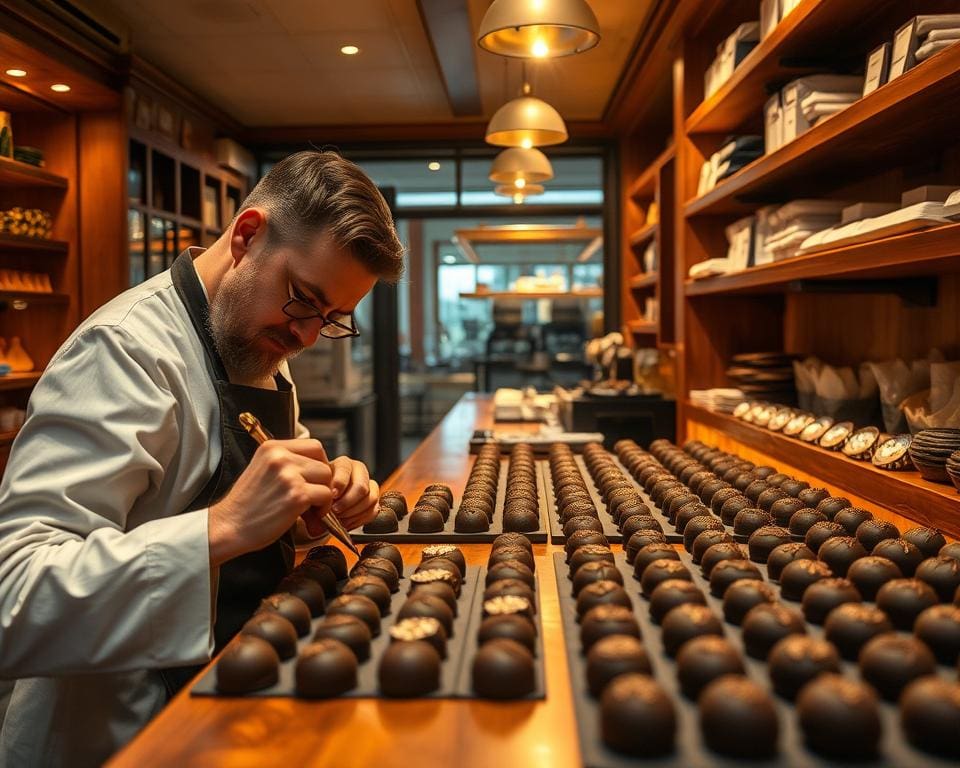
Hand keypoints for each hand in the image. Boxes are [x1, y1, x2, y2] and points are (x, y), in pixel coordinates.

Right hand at [208, 438, 331, 565]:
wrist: (229, 526)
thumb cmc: (247, 504)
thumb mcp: (262, 470)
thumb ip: (287, 463)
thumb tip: (321, 467)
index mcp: (272, 447)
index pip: (314, 446)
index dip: (320, 463)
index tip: (314, 480)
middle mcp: (280, 457)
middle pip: (323, 462)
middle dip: (323, 481)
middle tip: (314, 498)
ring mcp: (289, 475)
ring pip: (327, 477)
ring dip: (324, 495)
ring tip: (310, 509)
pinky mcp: (297, 495)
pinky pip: (326, 495)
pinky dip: (323, 508)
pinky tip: (310, 517)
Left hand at [308, 456, 378, 533]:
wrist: (322, 502)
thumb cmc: (317, 493)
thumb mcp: (314, 489)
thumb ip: (317, 493)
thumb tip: (324, 506)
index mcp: (343, 464)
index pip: (345, 470)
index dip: (340, 484)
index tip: (332, 496)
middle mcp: (358, 472)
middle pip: (361, 487)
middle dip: (348, 502)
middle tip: (336, 511)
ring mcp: (368, 485)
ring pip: (370, 499)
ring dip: (354, 513)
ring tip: (340, 519)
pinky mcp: (373, 500)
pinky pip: (373, 511)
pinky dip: (360, 520)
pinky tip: (347, 522)